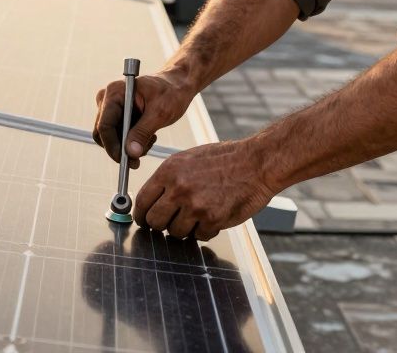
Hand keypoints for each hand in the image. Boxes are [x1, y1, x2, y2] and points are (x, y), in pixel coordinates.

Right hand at [93, 70, 193, 168]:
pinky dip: (131, 142)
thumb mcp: (160, 113)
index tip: (125, 161)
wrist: (177, 85)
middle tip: (137, 160)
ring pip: (110, 137)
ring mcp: (111, 107)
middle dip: (120, 149)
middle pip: (103, 133)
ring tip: (149, 140)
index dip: (112, 147)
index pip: (104, 125)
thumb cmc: (171, 92)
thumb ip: (143, 133)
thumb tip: (130, 153)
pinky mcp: (117, 114)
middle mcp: (108, 98)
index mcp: (115, 93)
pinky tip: (148, 136)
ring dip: (128, 146)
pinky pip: (118, 135)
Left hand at [133, 137, 275, 240]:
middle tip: (168, 222)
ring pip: (175, 233)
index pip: (142, 201)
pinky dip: (204, 231)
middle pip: (154, 221)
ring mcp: (195, 206)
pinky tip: (212, 216)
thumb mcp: (187, 159)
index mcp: (169, 171)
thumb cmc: (224, 159)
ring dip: (184, 229)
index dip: (141, 214)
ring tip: (196, 216)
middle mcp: (179, 189)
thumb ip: (167, 179)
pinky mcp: (212, 220)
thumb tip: (151, 199)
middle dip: (160, 225)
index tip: (143, 219)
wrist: (255, 163)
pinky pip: (198, 236)